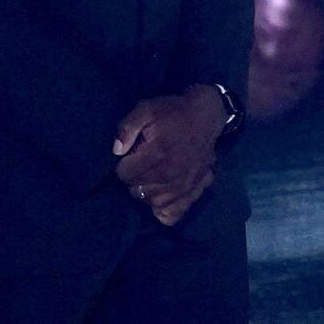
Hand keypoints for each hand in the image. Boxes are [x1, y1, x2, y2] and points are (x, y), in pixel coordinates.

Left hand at [113, 86, 226, 225]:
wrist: (206, 115)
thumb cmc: (173, 113)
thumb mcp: (146, 109)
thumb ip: (127, 127)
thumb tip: (117, 151)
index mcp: (157, 154)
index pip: (124, 174)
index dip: (124, 163)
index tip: (133, 154)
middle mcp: (170, 175)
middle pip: (136, 190)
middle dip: (135, 177)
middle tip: (144, 163)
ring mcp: (184, 186)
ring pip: (151, 202)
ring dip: (148, 191)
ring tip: (153, 175)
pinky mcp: (195, 192)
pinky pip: (171, 215)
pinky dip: (163, 209)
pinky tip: (163, 193)